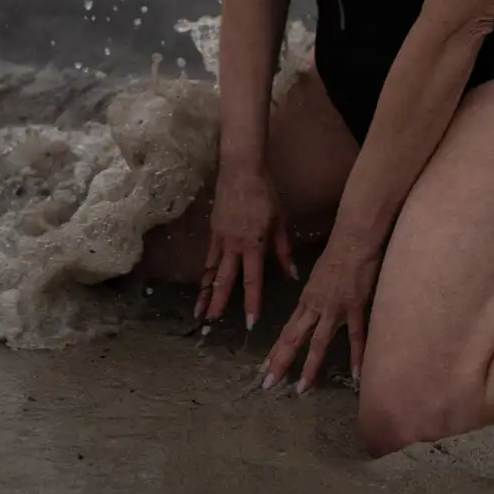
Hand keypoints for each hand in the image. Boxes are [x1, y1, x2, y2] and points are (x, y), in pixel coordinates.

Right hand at [197, 161, 295, 331]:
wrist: (241, 170)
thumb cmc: (265, 193)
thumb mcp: (280, 220)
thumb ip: (284, 250)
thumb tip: (292, 274)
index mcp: (253, 243)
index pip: (252, 279)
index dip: (252, 302)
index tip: (250, 322)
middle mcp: (234, 244)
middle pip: (225, 279)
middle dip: (219, 303)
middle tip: (212, 324)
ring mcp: (220, 238)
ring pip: (212, 270)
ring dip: (206, 292)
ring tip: (200, 312)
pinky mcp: (213, 230)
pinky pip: (209, 256)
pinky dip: (206, 272)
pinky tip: (203, 283)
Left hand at [260, 231, 380, 393]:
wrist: (354, 239)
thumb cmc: (337, 252)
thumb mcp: (318, 276)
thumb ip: (314, 295)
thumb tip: (310, 308)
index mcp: (306, 299)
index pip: (286, 330)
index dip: (275, 351)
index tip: (264, 369)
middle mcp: (315, 307)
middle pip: (293, 339)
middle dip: (279, 363)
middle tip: (267, 385)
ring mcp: (334, 308)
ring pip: (318, 343)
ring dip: (309, 367)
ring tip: (301, 389)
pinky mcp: (355, 307)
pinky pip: (356, 336)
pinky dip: (356, 357)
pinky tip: (356, 375)